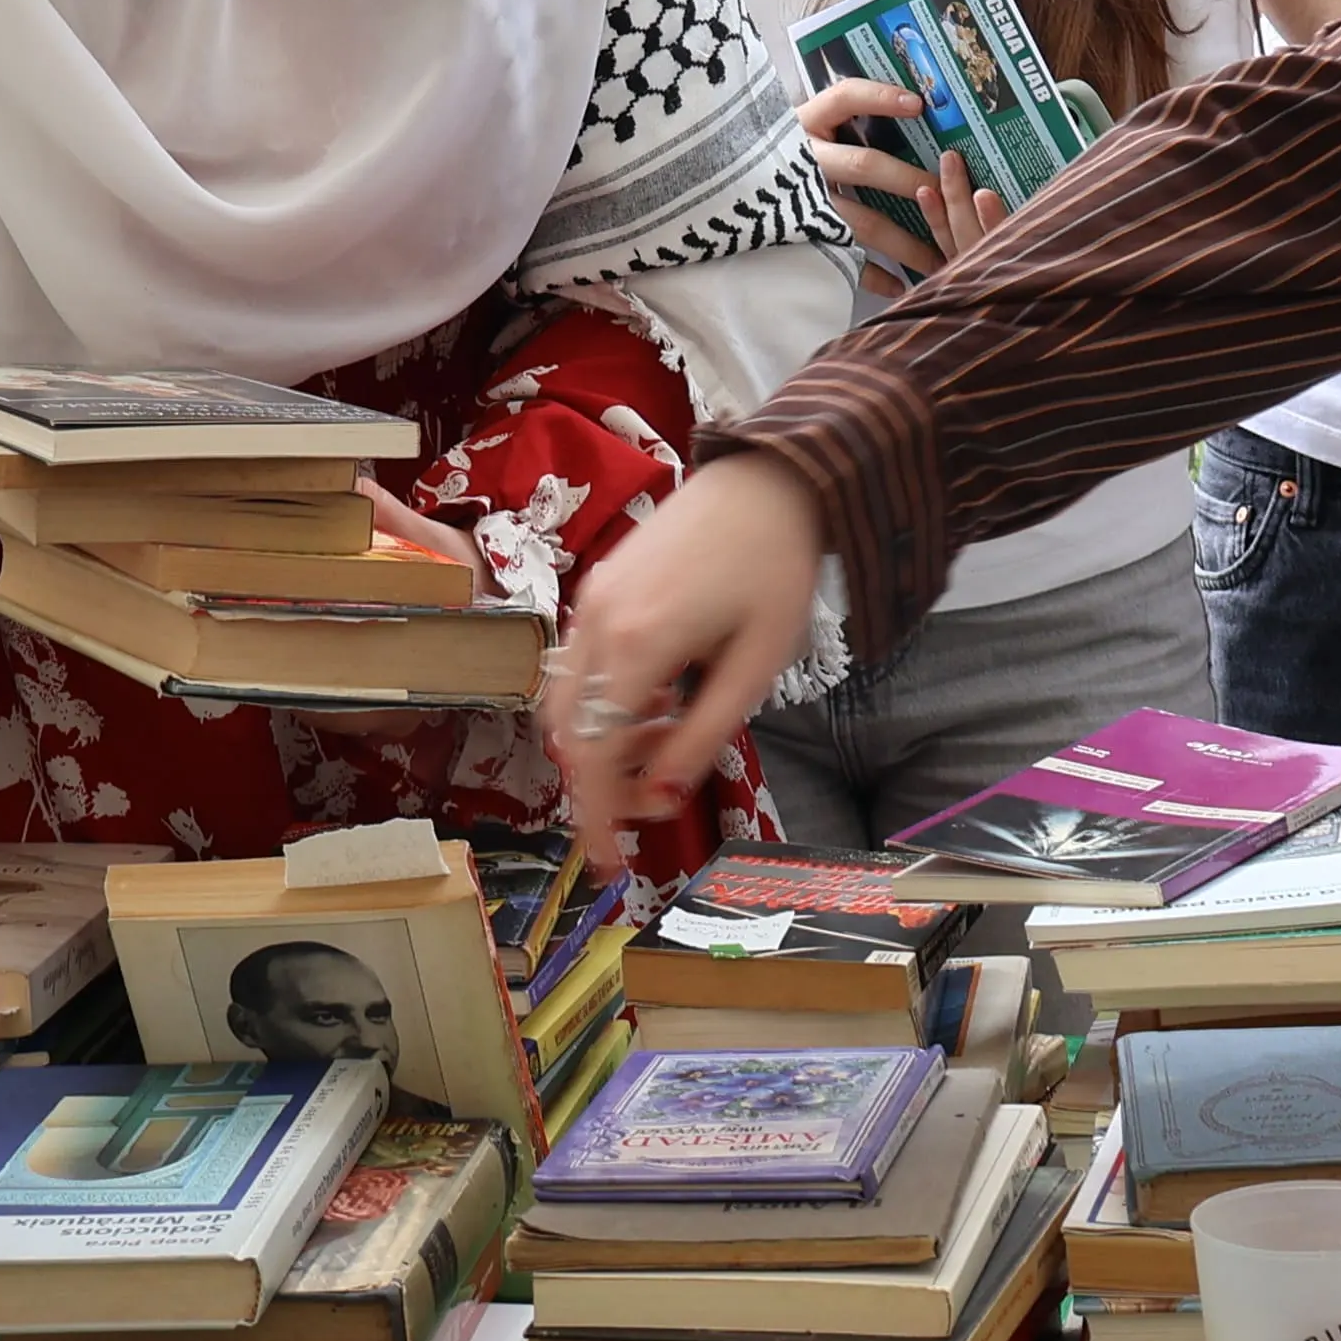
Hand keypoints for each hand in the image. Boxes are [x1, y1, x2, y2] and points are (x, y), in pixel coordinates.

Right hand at [551, 453, 830, 832]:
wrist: (770, 477)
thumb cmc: (776, 569)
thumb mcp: (755, 665)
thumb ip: (702, 735)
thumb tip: (659, 796)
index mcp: (636, 645)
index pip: (592, 754)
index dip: (596, 816)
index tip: (610, 863)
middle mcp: (597, 623)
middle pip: (568, 733)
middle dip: (602, 782)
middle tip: (654, 801)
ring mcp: (591, 600)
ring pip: (564, 701)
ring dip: (600, 741)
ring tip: (663, 744)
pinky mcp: (599, 586)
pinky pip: (578, 665)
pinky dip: (601, 702)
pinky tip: (656, 699)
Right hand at [793, 78, 1000, 288]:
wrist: (726, 190)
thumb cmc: (784, 152)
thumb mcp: (807, 126)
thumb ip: (847, 117)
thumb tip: (914, 106)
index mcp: (807, 122)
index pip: (844, 99)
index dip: (879, 98)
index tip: (918, 104)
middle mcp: (804, 158)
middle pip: (864, 166)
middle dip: (909, 180)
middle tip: (946, 193)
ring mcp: (802, 200)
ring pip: (861, 221)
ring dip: (904, 242)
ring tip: (939, 258)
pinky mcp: (800, 235)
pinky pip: (841, 257)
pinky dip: (872, 275)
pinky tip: (900, 284)